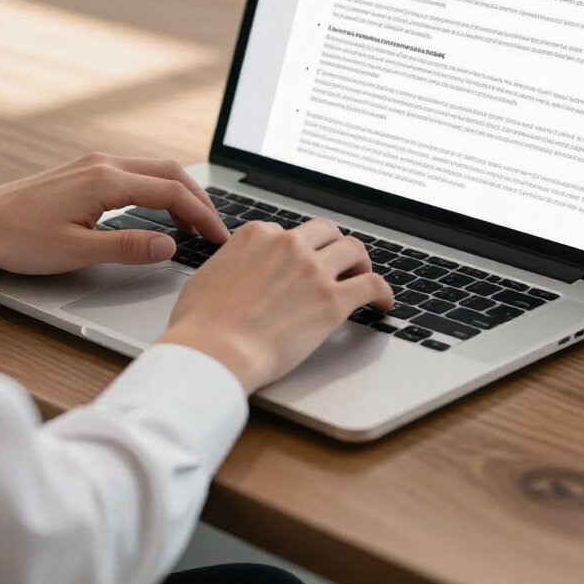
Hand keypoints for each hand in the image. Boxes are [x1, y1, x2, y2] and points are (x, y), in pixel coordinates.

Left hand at [0, 153, 228, 274]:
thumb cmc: (18, 238)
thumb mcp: (76, 251)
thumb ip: (127, 247)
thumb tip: (169, 245)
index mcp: (106, 180)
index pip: (171, 193)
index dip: (202, 216)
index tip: (219, 239)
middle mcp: (104, 163)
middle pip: (170, 173)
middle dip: (199, 201)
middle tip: (215, 231)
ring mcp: (94, 164)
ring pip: (153, 170)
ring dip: (179, 194)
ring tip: (194, 225)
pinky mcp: (85, 172)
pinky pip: (136, 174)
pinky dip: (158, 190)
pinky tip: (159, 213)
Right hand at [160, 219, 393, 392]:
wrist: (214, 351)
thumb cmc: (201, 324)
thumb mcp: (207, 275)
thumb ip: (231, 263)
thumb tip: (236, 270)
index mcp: (257, 235)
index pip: (289, 232)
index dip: (297, 249)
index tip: (301, 263)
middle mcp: (288, 244)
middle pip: (326, 232)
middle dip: (333, 246)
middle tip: (337, 264)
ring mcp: (312, 270)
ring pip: (353, 250)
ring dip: (359, 263)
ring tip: (361, 278)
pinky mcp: (332, 300)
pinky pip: (371, 285)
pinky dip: (382, 291)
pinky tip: (382, 303)